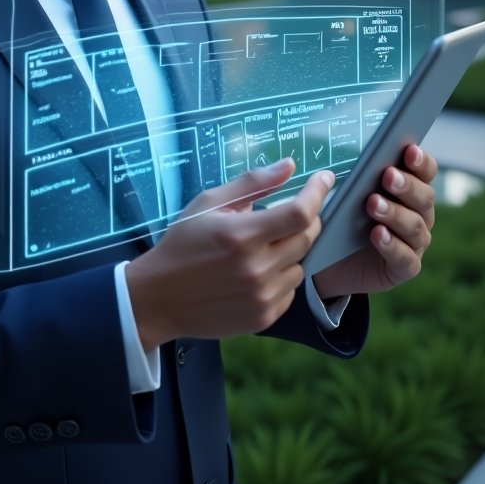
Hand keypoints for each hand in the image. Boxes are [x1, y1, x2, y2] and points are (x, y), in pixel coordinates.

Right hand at [124, 160, 334, 351]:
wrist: (159, 297)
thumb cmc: (182, 243)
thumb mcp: (209, 203)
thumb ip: (252, 183)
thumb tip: (290, 165)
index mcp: (242, 235)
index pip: (299, 212)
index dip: (317, 192)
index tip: (325, 178)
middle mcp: (256, 268)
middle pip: (307, 237)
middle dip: (305, 219)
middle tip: (288, 213)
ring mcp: (262, 296)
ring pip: (300, 265)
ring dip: (290, 250)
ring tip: (261, 248)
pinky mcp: (263, 318)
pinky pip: (290, 291)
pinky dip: (281, 276)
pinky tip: (256, 272)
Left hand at [313, 144, 436, 300]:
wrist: (332, 261)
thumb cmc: (343, 217)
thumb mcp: (346, 194)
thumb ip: (357, 176)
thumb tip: (351, 155)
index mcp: (410, 189)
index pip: (425, 171)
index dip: (420, 161)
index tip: (408, 150)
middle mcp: (419, 214)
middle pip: (424, 197)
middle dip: (406, 185)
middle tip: (387, 176)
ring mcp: (415, 242)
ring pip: (415, 226)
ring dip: (394, 213)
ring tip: (373, 204)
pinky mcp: (405, 267)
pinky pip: (405, 257)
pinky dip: (391, 245)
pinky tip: (376, 234)